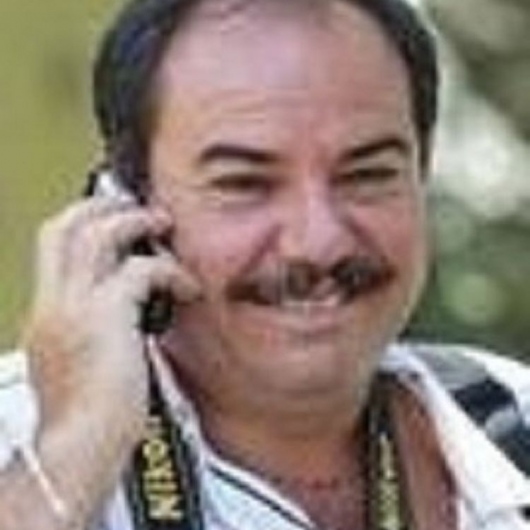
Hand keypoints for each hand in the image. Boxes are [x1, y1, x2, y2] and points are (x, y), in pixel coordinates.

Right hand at [22, 196, 200, 438]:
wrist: (81, 450)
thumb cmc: (90, 417)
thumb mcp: (81, 364)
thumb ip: (95, 331)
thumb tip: (129, 314)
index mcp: (47, 314)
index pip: (52, 246)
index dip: (84, 221)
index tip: (115, 217)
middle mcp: (54, 303)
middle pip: (63, 227)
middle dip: (103, 207)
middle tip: (140, 210)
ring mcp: (75, 308)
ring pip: (97, 235)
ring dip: (137, 223)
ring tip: (165, 227)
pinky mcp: (106, 318)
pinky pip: (142, 271)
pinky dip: (170, 272)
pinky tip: (188, 289)